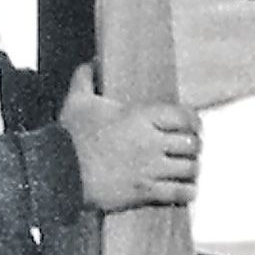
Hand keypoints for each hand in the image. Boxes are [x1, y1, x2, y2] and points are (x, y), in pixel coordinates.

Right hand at [60, 65, 202, 212]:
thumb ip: (86, 77)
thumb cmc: (69, 137)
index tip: (194, 126)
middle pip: (192, 144)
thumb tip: (92, 62)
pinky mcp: (145, 191)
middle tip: (191, 149)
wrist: (60, 172)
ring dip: (191, 169)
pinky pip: (180, 192)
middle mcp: (150, 142)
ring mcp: (149, 168)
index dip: (194, 122)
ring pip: (190, 169)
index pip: (185, 116)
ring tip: (187, 169)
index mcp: (140, 117)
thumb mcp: (76, 101)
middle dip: (194, 147)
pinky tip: (185, 189)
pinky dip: (187, 191)